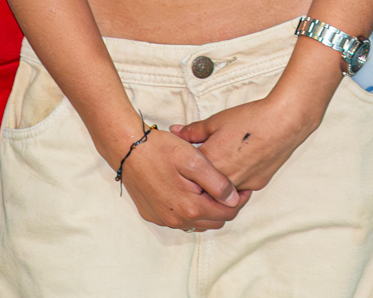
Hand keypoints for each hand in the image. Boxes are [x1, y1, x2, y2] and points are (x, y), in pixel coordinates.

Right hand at [118, 128, 249, 232]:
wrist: (127, 149)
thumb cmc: (161, 150)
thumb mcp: (194, 159)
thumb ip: (216, 182)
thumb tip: (234, 199)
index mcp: (190, 207)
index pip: (226, 213)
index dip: (239, 200)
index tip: (245, 186)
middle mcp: (176, 219)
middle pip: (214, 221)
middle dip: (225, 206)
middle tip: (229, 186)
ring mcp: (163, 219)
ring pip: (197, 222)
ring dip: (208, 209)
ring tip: (212, 188)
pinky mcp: (153, 215)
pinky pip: (180, 219)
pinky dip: (190, 209)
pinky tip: (191, 191)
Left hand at [171, 91, 322, 195]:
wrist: (283, 122)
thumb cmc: (250, 119)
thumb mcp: (216, 121)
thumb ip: (193, 131)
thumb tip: (175, 131)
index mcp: (209, 164)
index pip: (186, 176)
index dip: (183, 171)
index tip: (181, 165)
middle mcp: (223, 180)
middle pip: (203, 190)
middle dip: (198, 183)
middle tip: (198, 171)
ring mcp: (241, 185)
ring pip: (222, 195)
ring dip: (216, 187)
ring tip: (219, 169)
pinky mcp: (256, 185)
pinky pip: (240, 190)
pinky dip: (236, 183)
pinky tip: (239, 166)